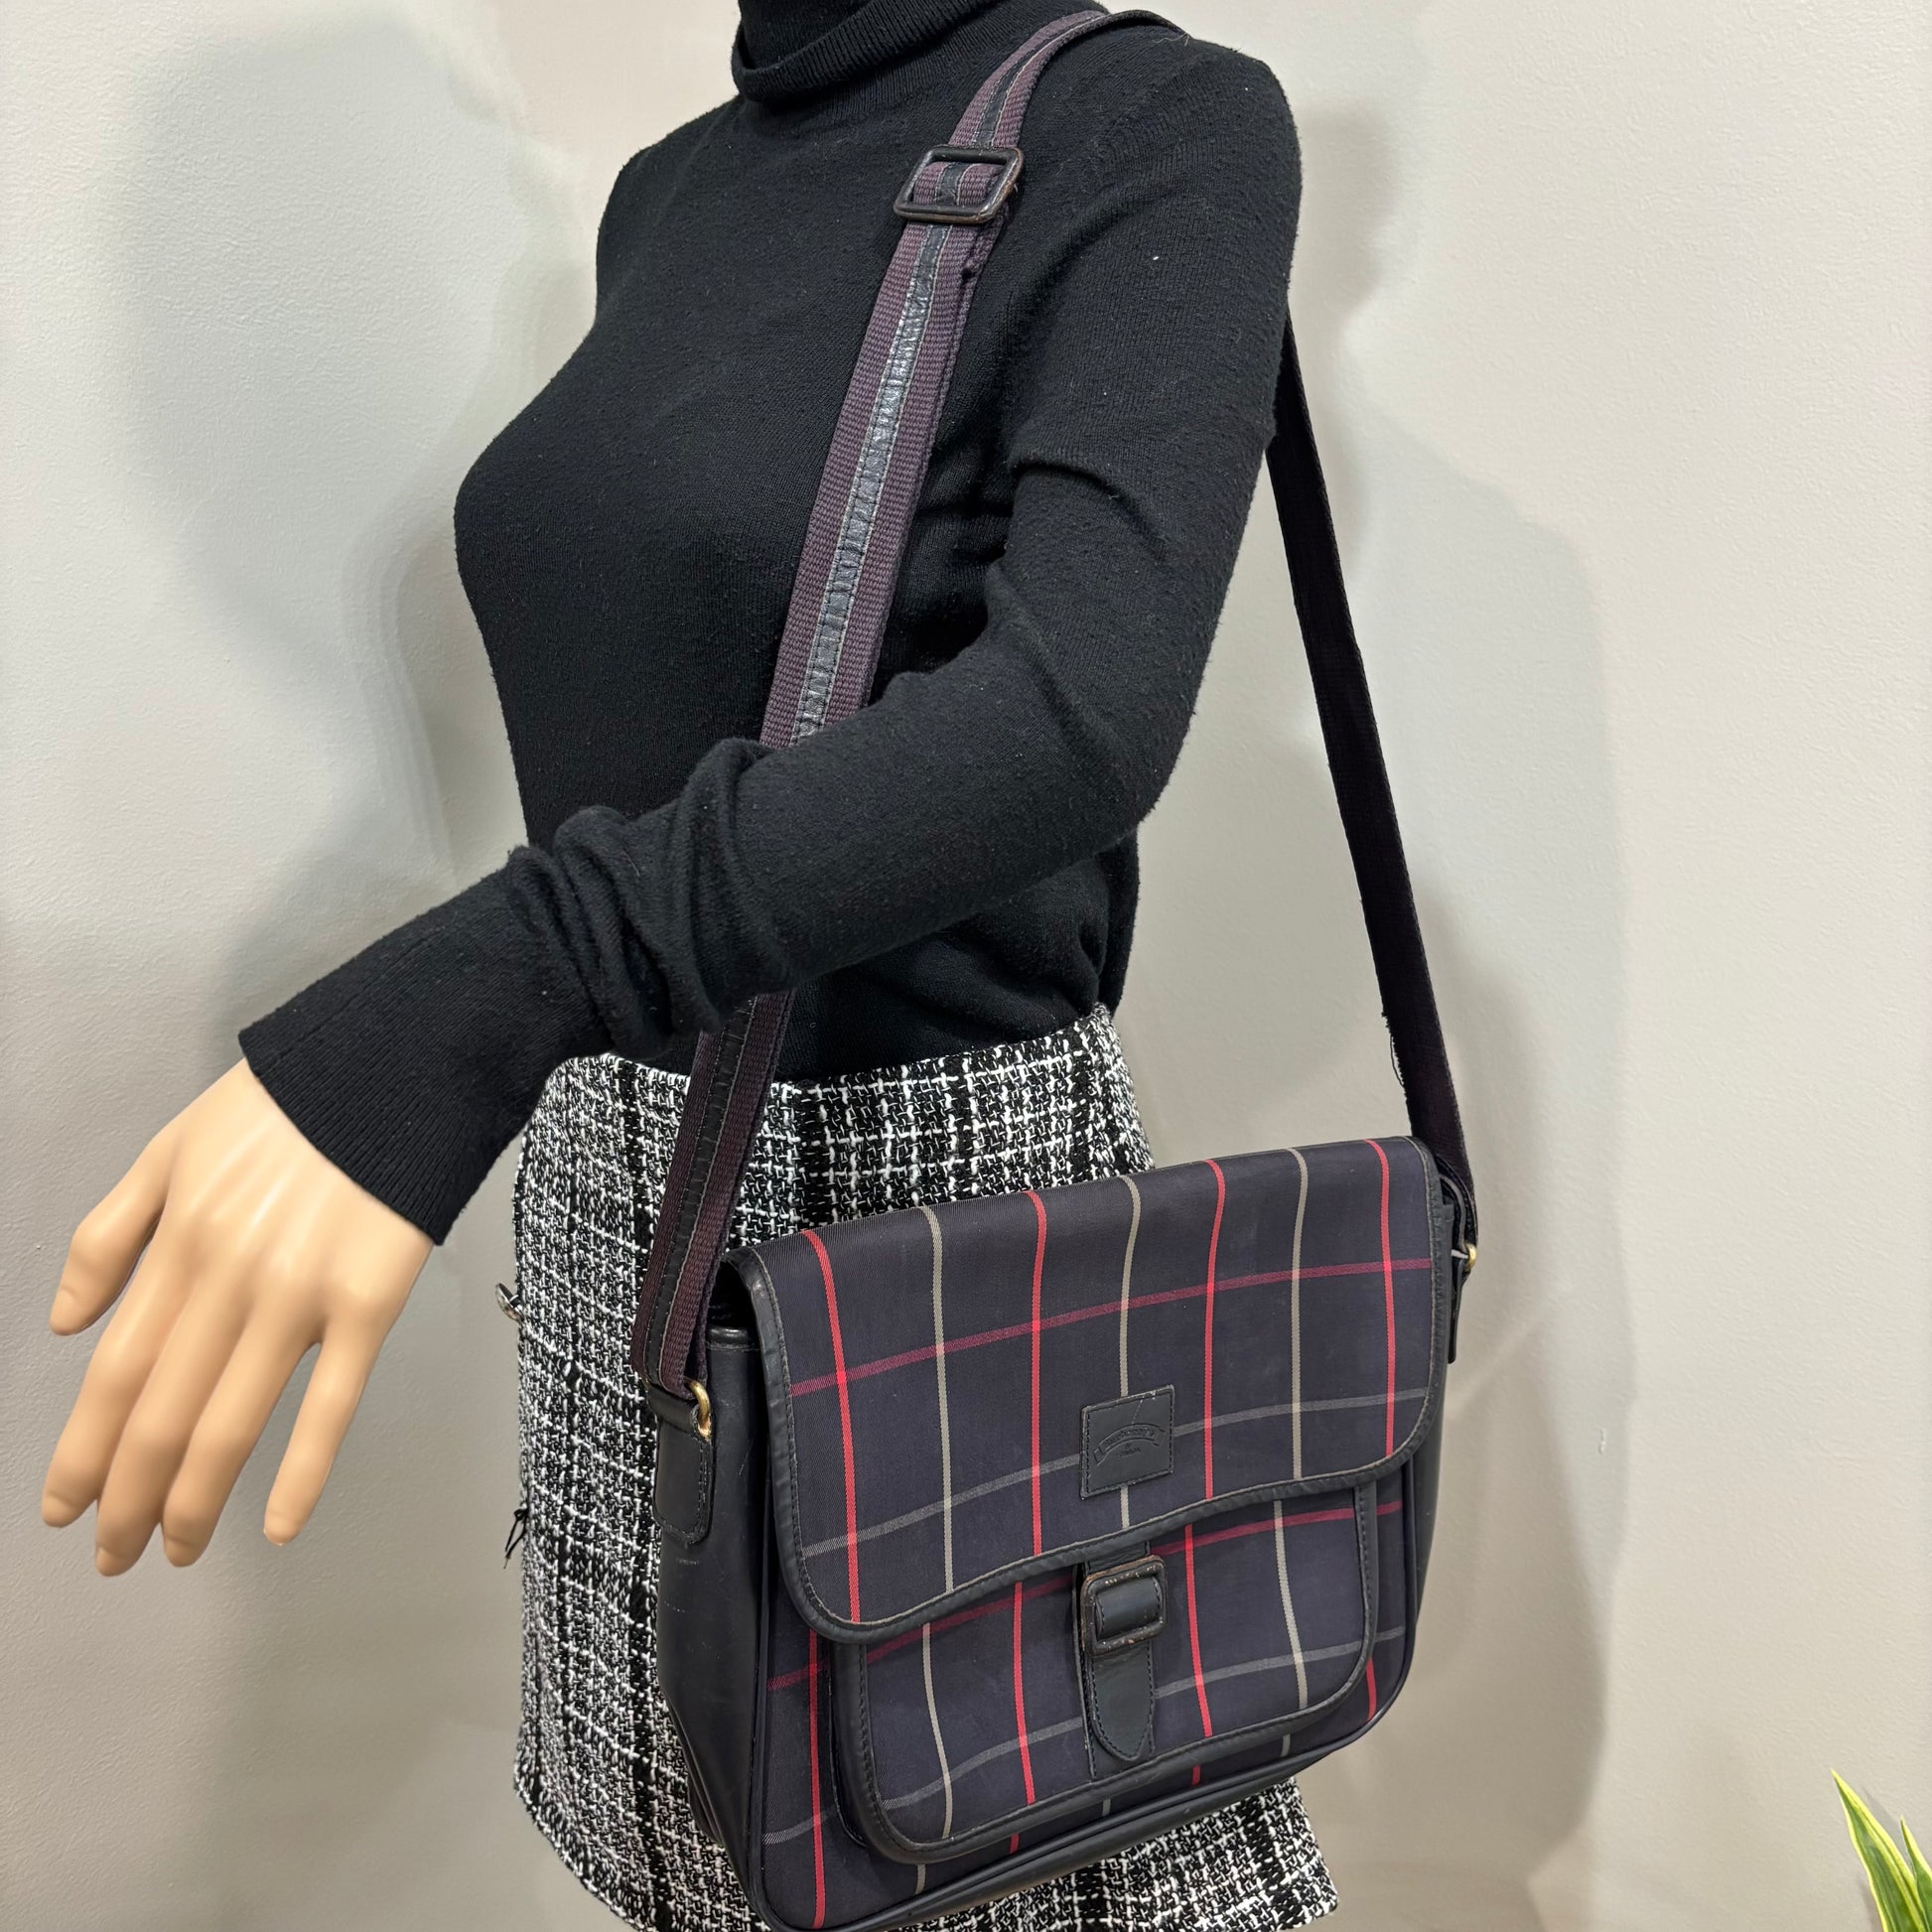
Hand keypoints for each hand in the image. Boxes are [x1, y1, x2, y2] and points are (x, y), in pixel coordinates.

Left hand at [40, 1059, 432, 1571]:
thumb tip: (67, 1326)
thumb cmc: (287, 1104)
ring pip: (231, 1421)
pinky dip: (303, 1471)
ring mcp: (301, 1293)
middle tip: (115, 1556)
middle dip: (130, 1499)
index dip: (84, 1452)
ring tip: (176, 1550)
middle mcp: (229, 1278)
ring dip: (195, 1501)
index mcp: (179, 1242)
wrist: (396, 1060)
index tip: (66, 1509)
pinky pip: (332, 1401)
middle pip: (163, 1414)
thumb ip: (111, 1235)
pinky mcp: (371, 1300)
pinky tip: (279, 1526)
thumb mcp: (172, 1148)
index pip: (115, 1372)